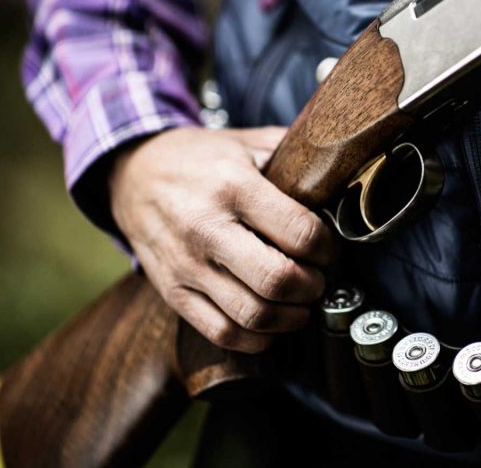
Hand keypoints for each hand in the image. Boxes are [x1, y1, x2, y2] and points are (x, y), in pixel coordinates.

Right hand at [109, 126, 336, 352]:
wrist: (133, 174)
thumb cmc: (203, 159)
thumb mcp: (249, 142)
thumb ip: (296, 155)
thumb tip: (347, 169)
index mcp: (234, 186)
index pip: (300, 232)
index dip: (328, 249)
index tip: (329, 248)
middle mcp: (207, 228)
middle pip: (277, 280)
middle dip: (313, 286)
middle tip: (319, 278)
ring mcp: (186, 265)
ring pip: (252, 314)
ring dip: (291, 317)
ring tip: (300, 301)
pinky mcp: (172, 293)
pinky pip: (222, 332)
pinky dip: (257, 338)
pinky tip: (272, 322)